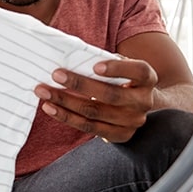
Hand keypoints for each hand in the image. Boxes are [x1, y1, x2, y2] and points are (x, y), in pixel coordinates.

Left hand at [33, 57, 157, 142]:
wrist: (141, 104)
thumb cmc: (124, 79)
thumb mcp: (122, 67)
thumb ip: (106, 61)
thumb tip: (72, 55)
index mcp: (148, 79)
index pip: (139, 71)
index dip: (118, 69)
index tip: (95, 66)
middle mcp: (143, 101)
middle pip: (111, 95)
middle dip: (80, 84)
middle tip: (56, 74)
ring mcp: (133, 121)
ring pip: (95, 113)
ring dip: (66, 102)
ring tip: (44, 91)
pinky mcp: (120, 135)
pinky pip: (89, 128)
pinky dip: (67, 117)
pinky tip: (51, 107)